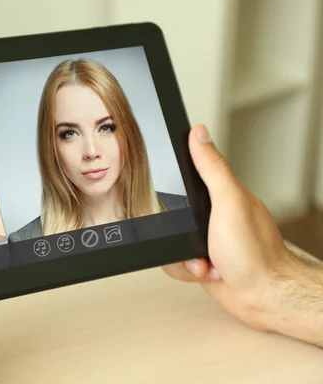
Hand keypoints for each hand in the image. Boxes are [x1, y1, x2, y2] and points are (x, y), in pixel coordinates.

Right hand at [163, 124, 322, 345]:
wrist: (262, 298)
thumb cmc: (255, 253)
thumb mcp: (229, 202)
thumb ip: (212, 168)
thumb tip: (199, 133)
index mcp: (222, 195)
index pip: (188, 176)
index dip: (172, 181)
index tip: (168, 188)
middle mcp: (214, 216)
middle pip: (171, 212)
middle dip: (175, 229)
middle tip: (195, 235)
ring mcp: (207, 239)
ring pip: (170, 239)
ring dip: (183, 256)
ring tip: (206, 259)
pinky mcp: (202, 261)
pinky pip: (175, 261)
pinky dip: (186, 270)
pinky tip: (207, 271)